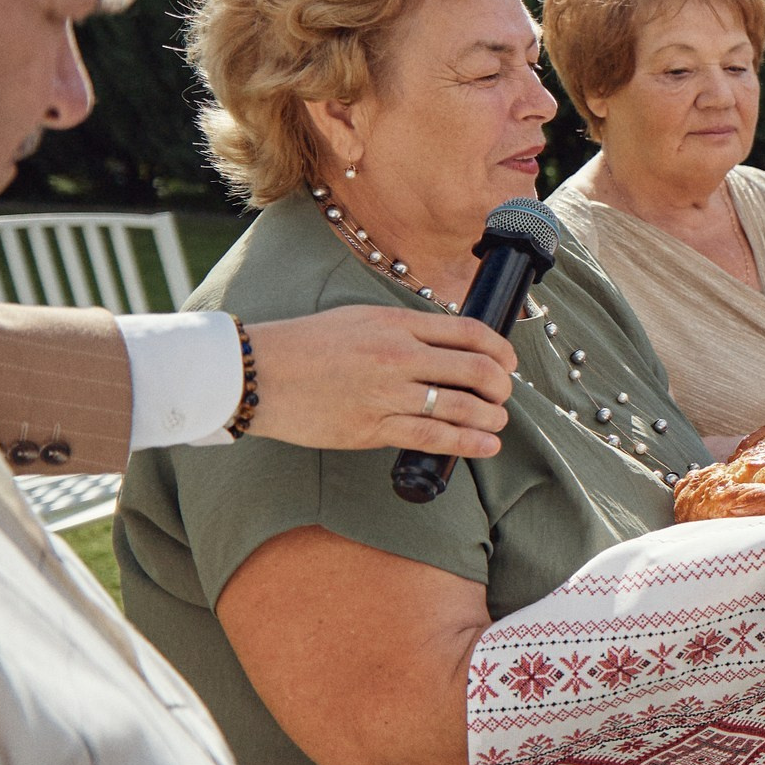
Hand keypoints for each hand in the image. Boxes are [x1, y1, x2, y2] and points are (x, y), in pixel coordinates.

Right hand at [245, 306, 514, 457]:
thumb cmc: (306, 345)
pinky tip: (486, 445)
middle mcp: (399, 357)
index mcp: (398, 325)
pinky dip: (468, 443)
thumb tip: (447, 343)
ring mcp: (388, 394)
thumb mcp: (361, 319)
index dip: (501, 350)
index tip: (509, 362)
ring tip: (498, 421)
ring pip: (461, 407)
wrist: (256, 372)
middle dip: (501, 387)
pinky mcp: (373, 428)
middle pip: (476, 370)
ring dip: (490, 417)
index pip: (470, 332)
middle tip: (504, 395)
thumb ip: (405, 329)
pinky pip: (433, 437)